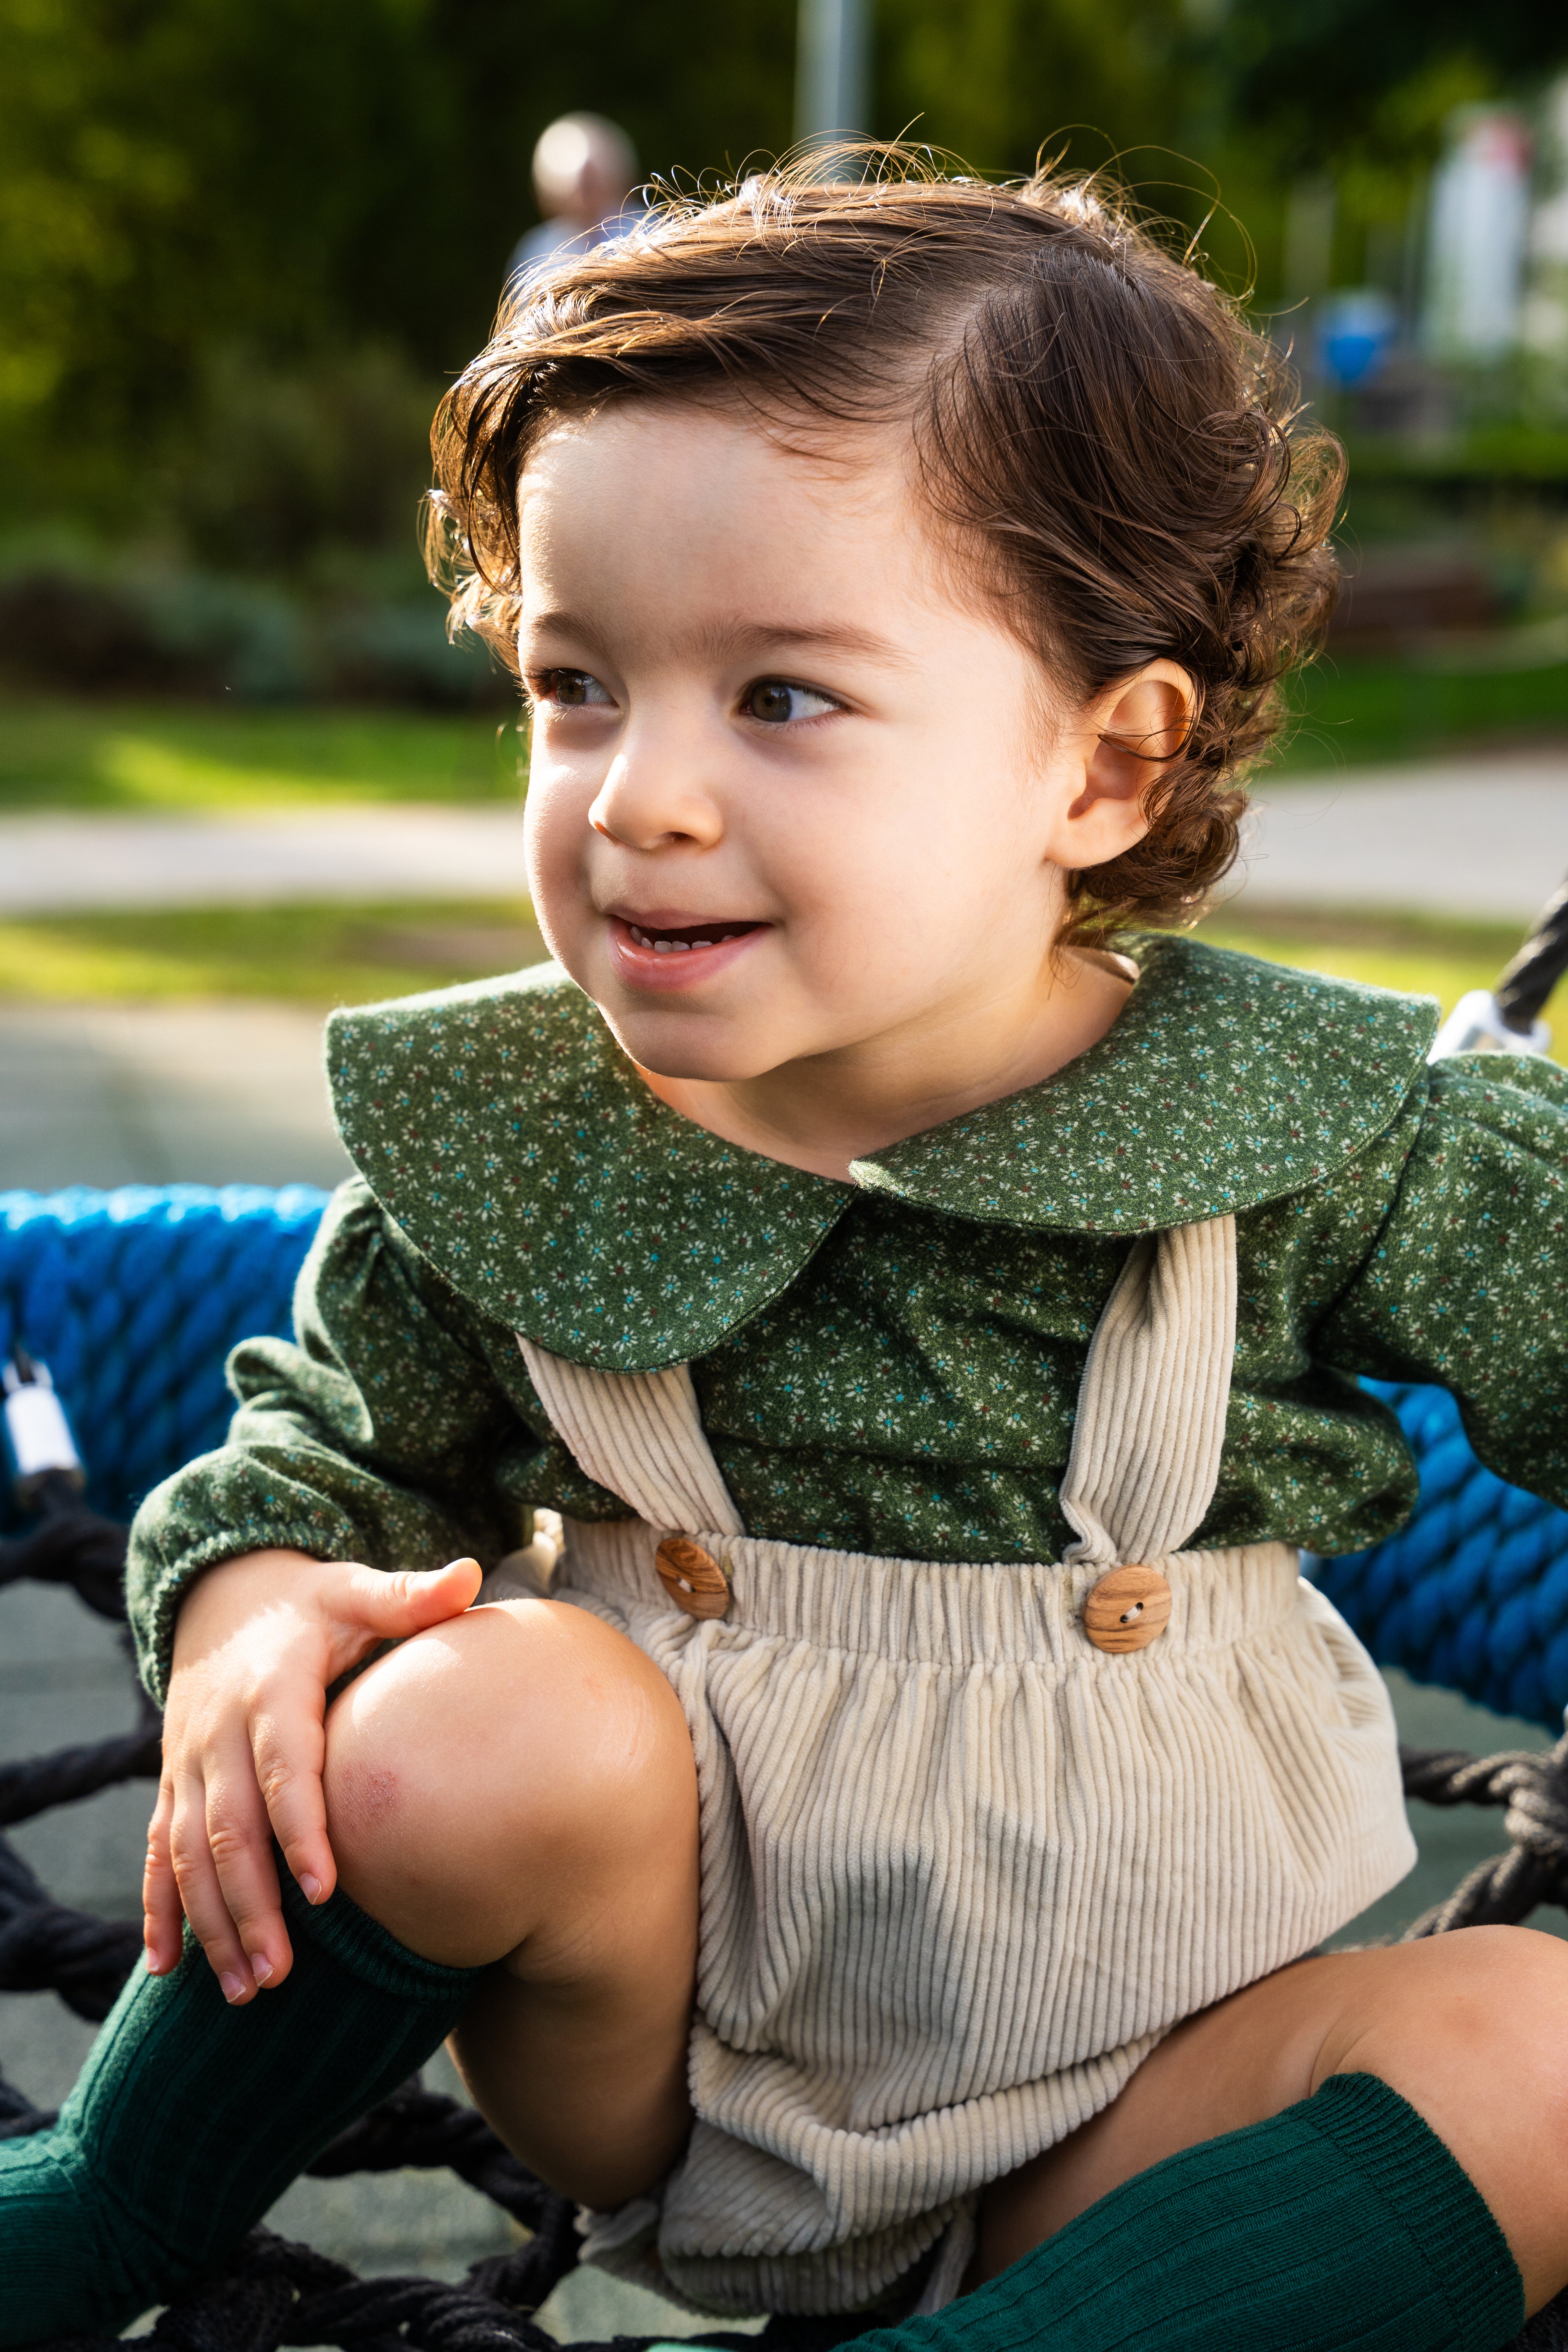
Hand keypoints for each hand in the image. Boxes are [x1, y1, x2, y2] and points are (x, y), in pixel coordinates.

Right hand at [143, 1547, 481, 2000]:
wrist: (224, 1597)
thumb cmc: (312, 1606)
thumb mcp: (354, 1590)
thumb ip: (408, 1596)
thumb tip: (470, 1572)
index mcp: (271, 1690)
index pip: (284, 1768)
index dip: (299, 1829)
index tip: (325, 1891)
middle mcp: (219, 1732)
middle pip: (228, 1829)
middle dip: (250, 1905)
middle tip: (279, 1974)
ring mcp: (187, 1763)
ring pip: (188, 1853)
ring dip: (210, 1924)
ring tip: (243, 1990)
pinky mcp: (171, 1784)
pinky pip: (157, 1852)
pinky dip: (157, 1909)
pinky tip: (163, 1969)